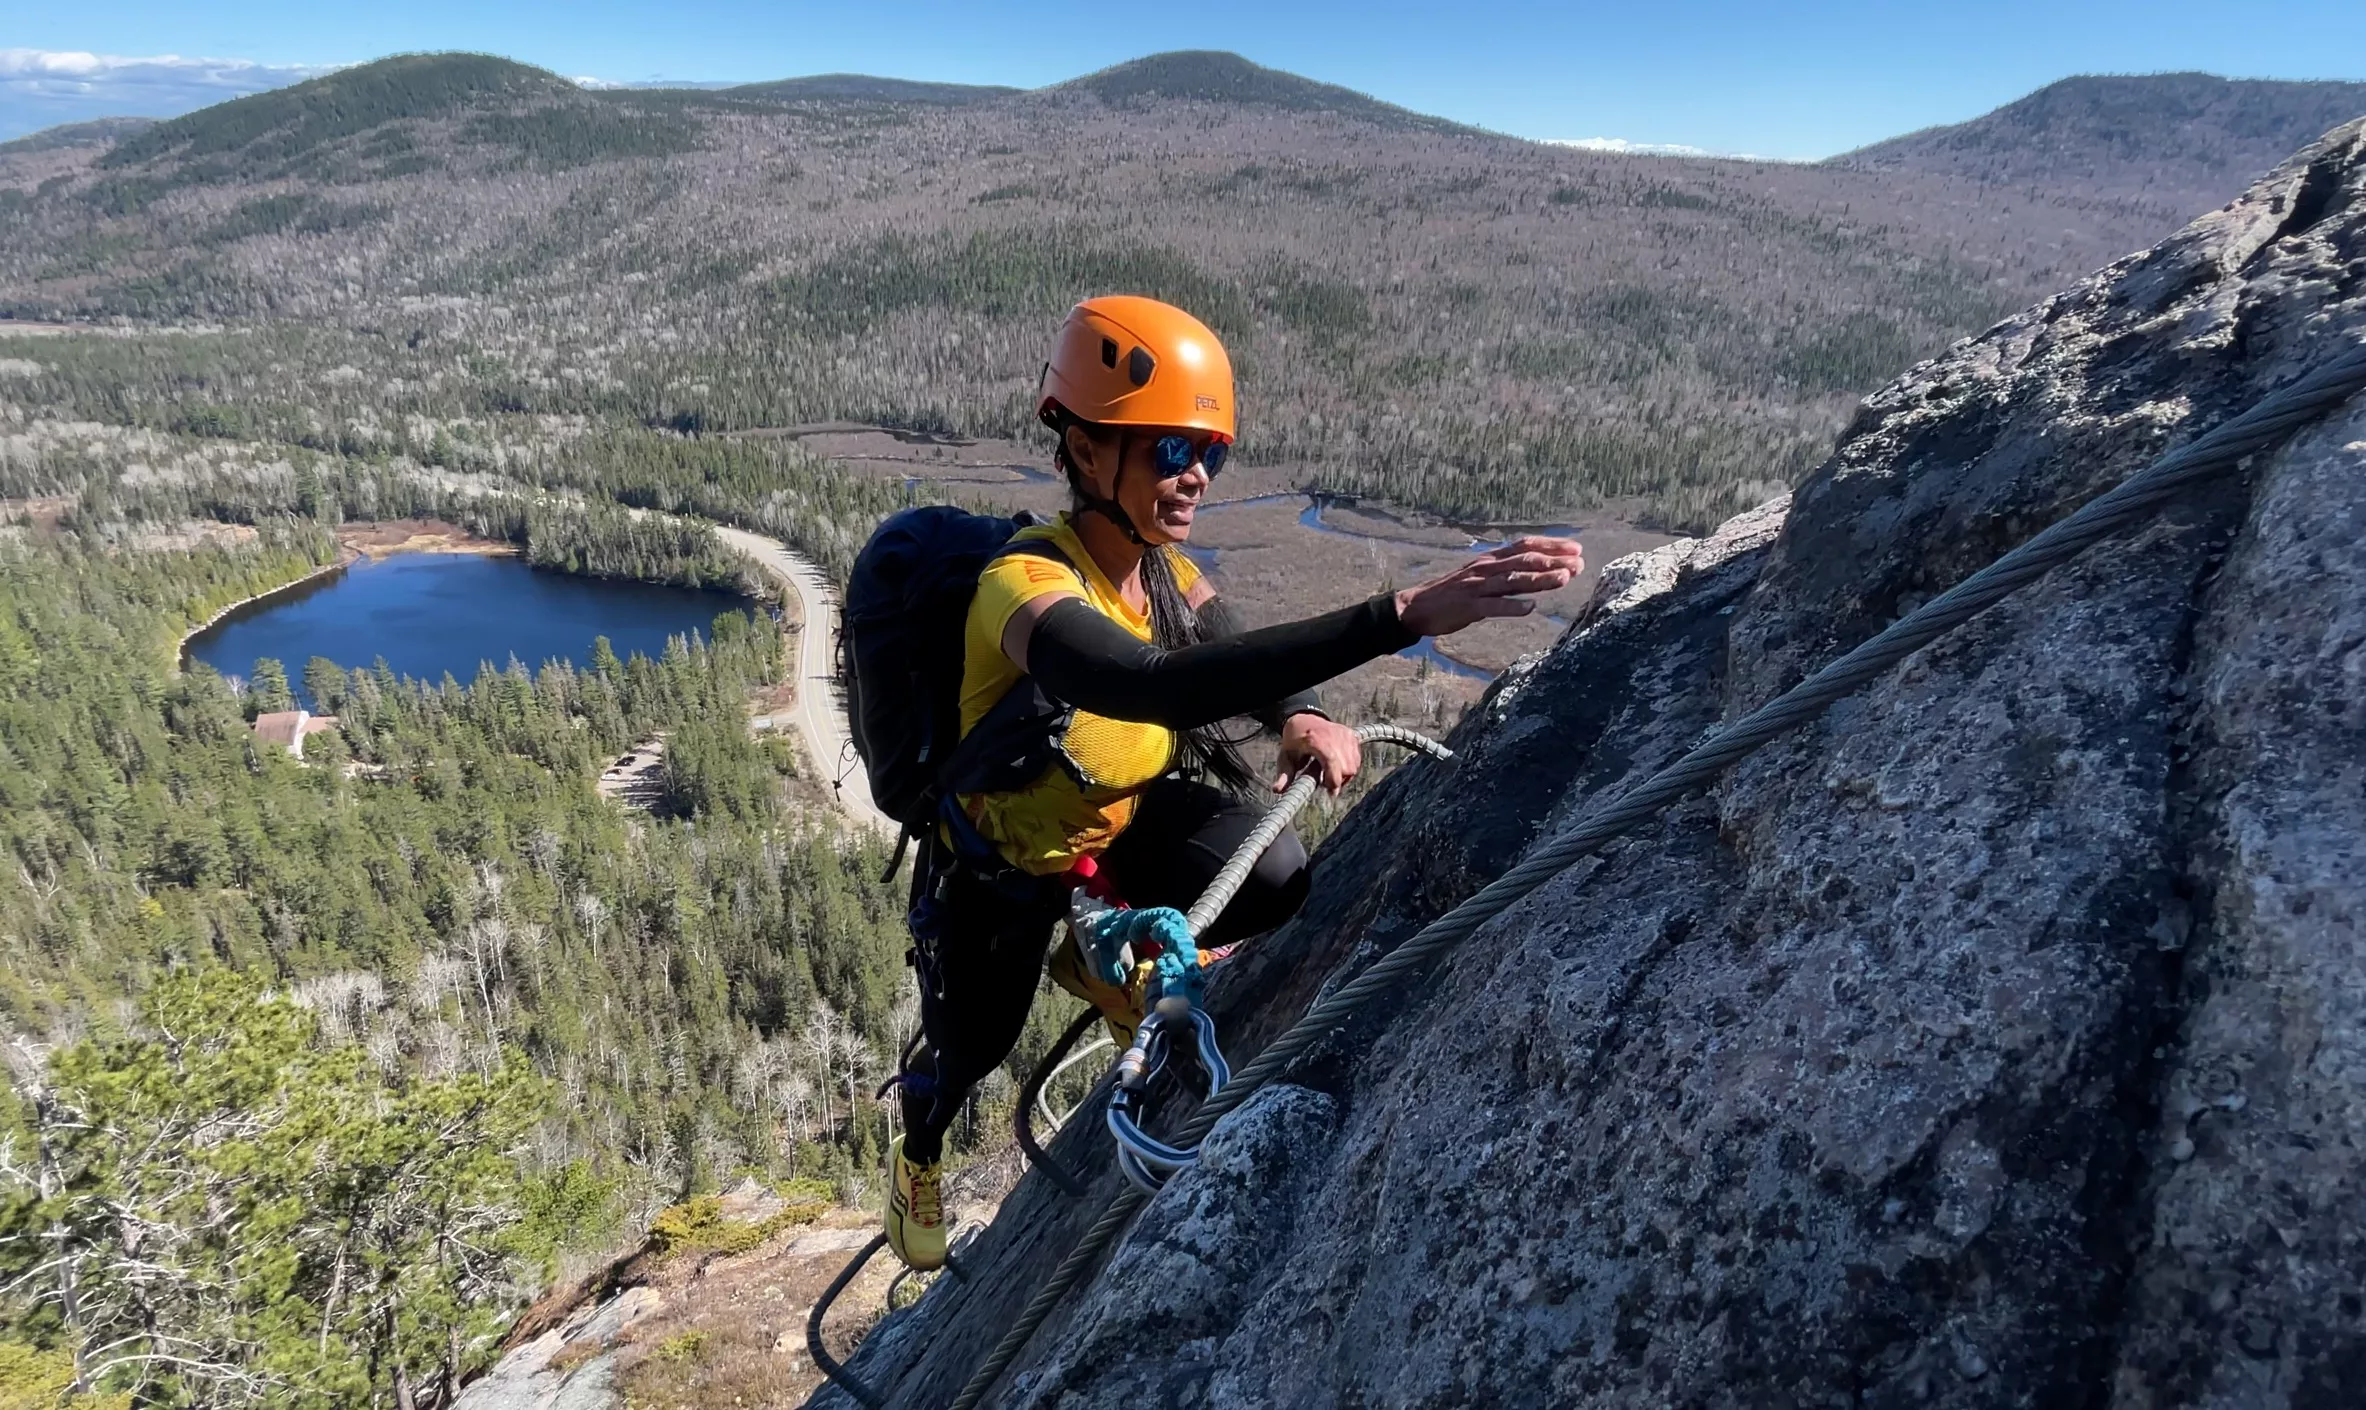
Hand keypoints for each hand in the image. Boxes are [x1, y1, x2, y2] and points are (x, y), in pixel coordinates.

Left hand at [1276, 712, 1362, 794]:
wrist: (1304, 720)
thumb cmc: (1294, 740)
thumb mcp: (1285, 757)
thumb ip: (1283, 775)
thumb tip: (1277, 790)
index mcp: (1316, 739)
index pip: (1332, 762)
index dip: (1334, 780)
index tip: (1330, 793)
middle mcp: (1334, 735)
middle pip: (1346, 768)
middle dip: (1337, 780)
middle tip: (1325, 782)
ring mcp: (1345, 735)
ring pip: (1354, 766)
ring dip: (1344, 776)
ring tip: (1329, 773)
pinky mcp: (1352, 736)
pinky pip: (1357, 760)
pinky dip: (1349, 768)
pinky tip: (1337, 767)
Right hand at [1393, 537, 1582, 638]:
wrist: (1417, 607)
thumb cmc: (1453, 593)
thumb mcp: (1480, 575)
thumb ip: (1506, 572)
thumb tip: (1536, 570)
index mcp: (1490, 559)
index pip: (1525, 546)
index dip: (1552, 545)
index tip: (1576, 548)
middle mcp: (1486, 568)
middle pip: (1524, 561)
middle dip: (1554, 561)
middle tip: (1579, 564)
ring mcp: (1477, 587)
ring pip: (1513, 580)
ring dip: (1540, 579)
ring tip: (1564, 579)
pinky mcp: (1468, 607)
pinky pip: (1493, 606)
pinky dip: (1512, 607)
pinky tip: (1530, 608)